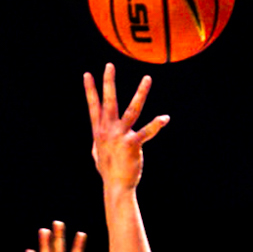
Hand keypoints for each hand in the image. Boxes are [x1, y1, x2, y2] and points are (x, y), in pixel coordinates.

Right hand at [84, 63, 168, 190]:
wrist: (116, 186)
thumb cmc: (108, 171)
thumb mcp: (97, 153)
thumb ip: (98, 141)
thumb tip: (96, 139)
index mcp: (99, 131)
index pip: (93, 106)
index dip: (90, 90)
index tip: (87, 74)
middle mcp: (108, 131)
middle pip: (108, 102)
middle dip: (108, 83)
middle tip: (109, 65)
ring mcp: (120, 136)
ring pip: (132, 110)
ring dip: (140, 93)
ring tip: (147, 78)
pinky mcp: (132, 144)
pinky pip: (147, 132)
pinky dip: (156, 125)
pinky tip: (165, 118)